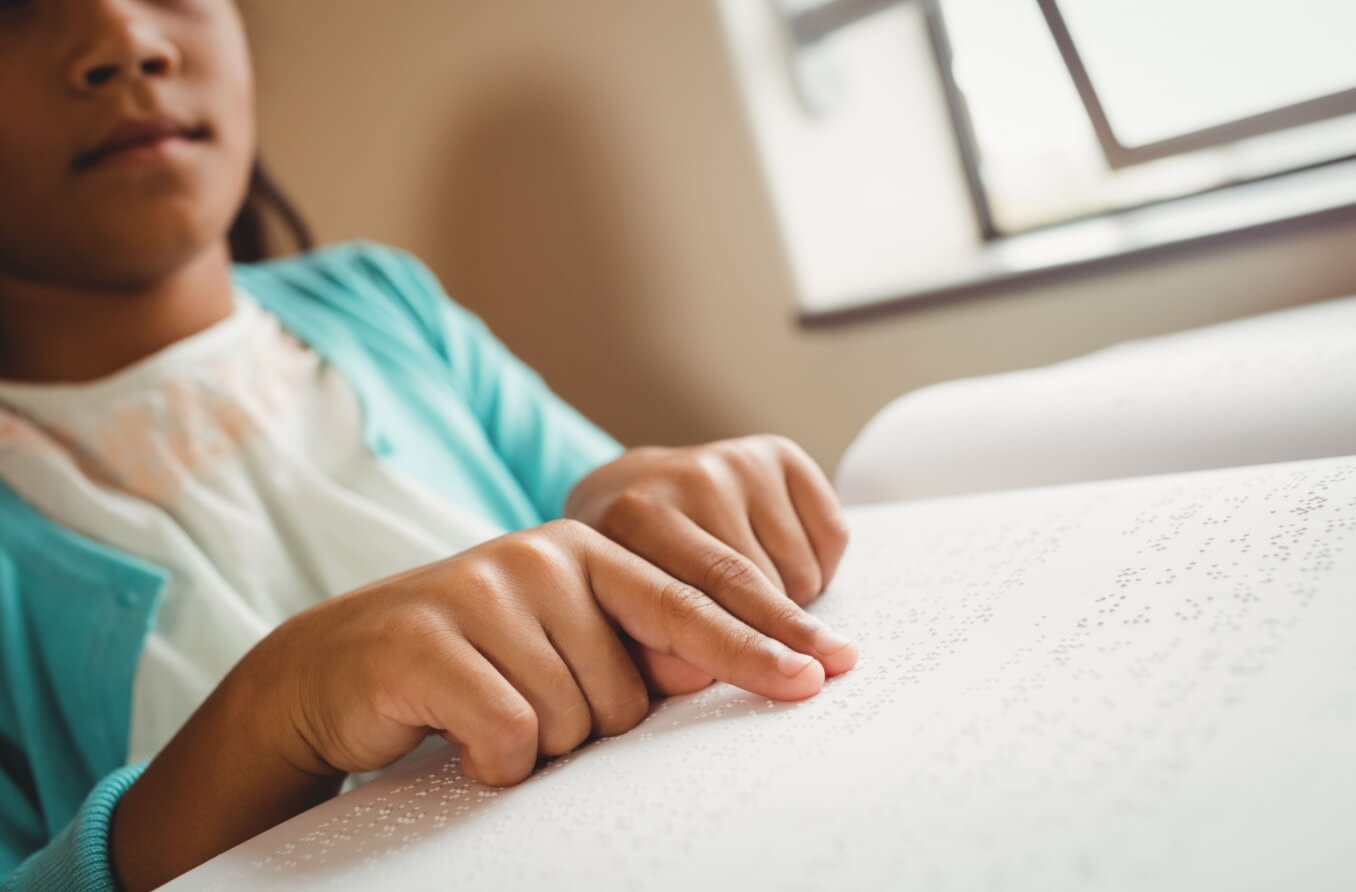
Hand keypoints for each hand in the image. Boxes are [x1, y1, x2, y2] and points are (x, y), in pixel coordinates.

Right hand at [251, 519, 834, 788]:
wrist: (337, 667)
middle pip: (630, 695)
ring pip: (573, 722)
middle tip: (529, 704)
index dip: (759, 642)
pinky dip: (494, 761)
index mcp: (588, 551)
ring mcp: (484, 592)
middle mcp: (543, 558)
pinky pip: (511, 736)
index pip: (693, 601)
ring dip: (539, 747)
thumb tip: (718, 667)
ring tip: (488, 712)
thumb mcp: (560, 642)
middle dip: (591, 728)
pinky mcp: (429, 642)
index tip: (820, 675)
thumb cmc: (471, 661)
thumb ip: (635, 646)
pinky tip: (461, 738)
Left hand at [564, 436, 855, 694]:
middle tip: (825, 672)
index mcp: (631, 518)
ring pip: (797, 568)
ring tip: (756, 602)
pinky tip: (779, 564)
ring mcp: (734, 461)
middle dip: (793, 637)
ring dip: (792, 603)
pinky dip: (818, 567)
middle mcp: (686, 478)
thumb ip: (646, 654)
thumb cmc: (624, 571)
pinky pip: (830, 534)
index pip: (697, 602)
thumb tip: (701, 676)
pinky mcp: (776, 454)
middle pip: (757, 581)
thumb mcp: (611, 612)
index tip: (800, 682)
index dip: (748, 651)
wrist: (628, 493)